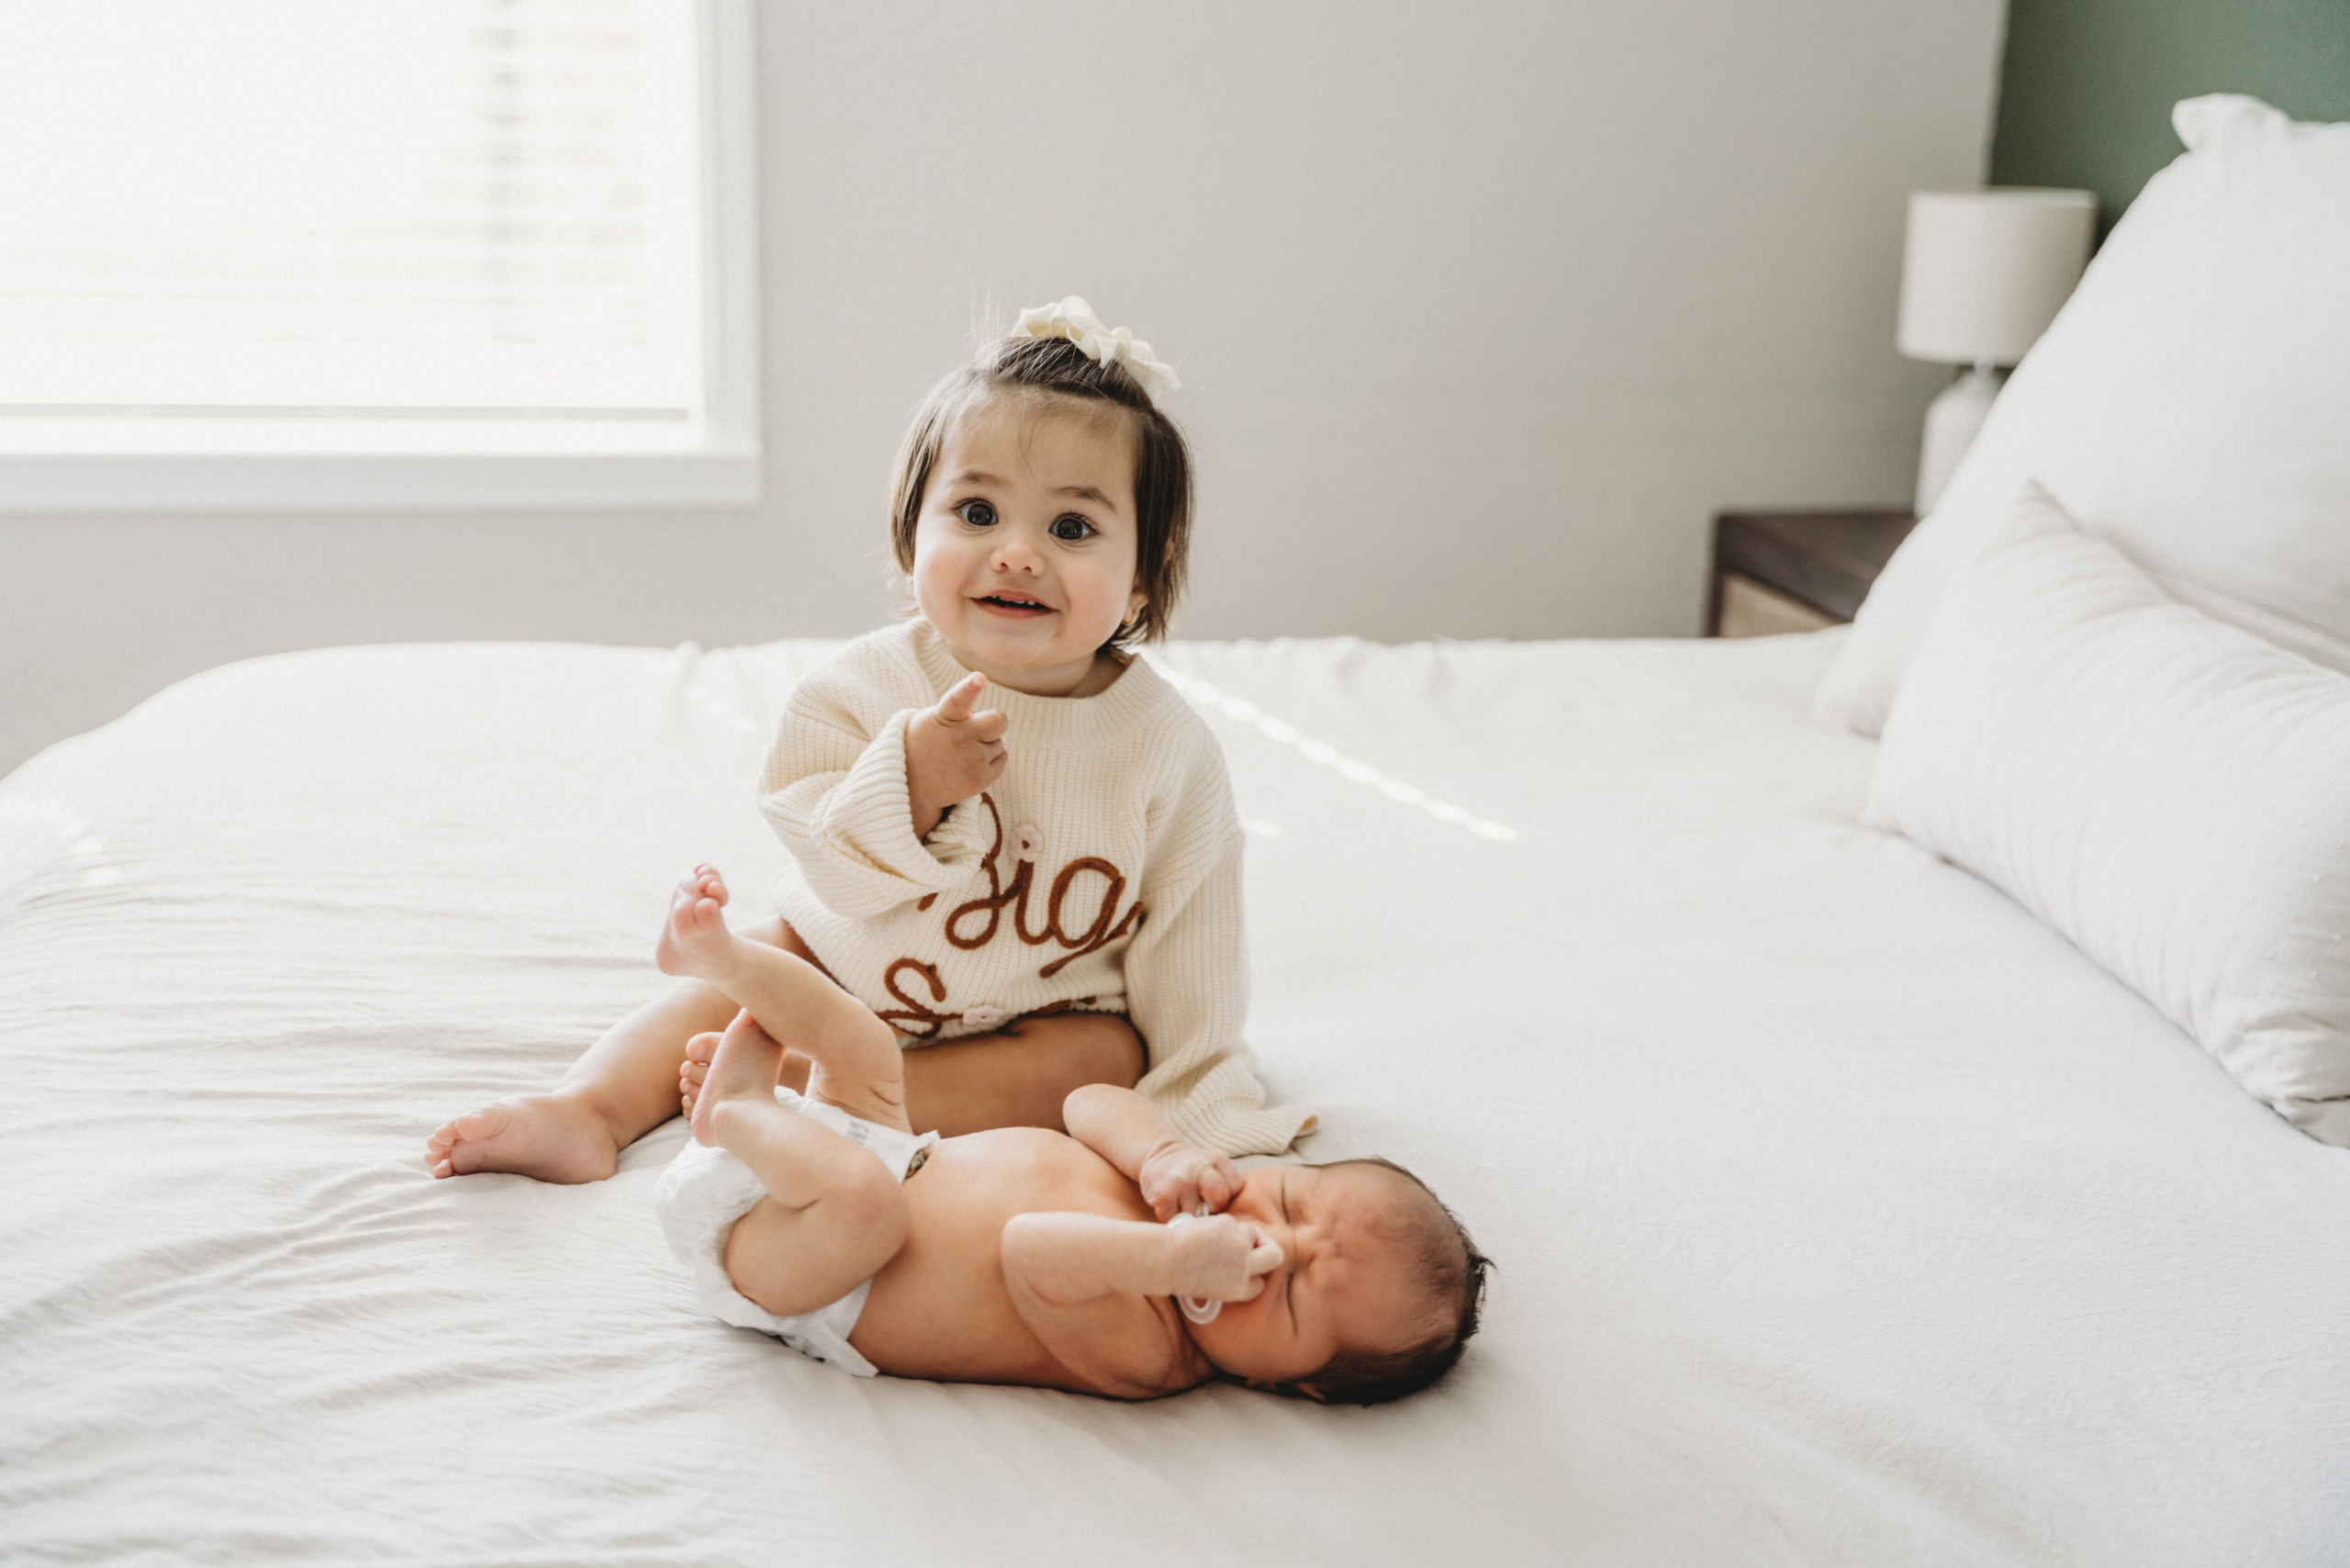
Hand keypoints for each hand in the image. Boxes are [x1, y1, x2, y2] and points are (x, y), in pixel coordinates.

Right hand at [905, 672, 1008, 838]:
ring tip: (961, 753)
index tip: (980, 677)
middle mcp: (959, 739)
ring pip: (999, 742)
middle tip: (977, 729)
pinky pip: (1002, 759)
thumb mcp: (931, 720)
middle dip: (994, 721)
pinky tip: (971, 763)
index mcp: (943, 718)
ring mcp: (972, 761)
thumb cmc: (923, 744)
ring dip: (986, 744)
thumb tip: (981, 718)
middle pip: (998, 721)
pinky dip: (991, 759)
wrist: (910, 786)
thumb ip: (958, 712)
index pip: (958, 699)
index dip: (970, 687)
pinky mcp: (980, 780)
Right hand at [1137, 1139, 1241, 1221]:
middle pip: (1219, 1198)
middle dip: (1214, 1209)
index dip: (1227, 1196)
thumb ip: (1226, 1186)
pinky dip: (1173, 1218)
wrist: (1158, 1157)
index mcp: (1216, 1159)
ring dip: (1191, 1217)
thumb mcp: (1214, 1166)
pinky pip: (1174, 1220)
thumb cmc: (1192, 1170)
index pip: (1235, 1187)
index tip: (1216, 1194)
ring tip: (1185, 1204)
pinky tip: (1171, 1206)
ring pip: (1195, 1216)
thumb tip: (1232, 1220)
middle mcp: (1198, 1167)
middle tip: (1204, 1207)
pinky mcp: (1162, 1195)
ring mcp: (1179, 1181)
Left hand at [1164, 1214, 1283, 1301]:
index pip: (1259, 1284)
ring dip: (1243, 1233)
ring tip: (1219, 1236)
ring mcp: (1240, 1247)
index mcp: (1238, 1290)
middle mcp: (1245, 1270)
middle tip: (1258, 1243)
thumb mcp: (1210, 1286)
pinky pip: (1235, 1223)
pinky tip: (1207, 1231)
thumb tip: (1237, 1262)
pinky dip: (1225, 1225)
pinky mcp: (1232, 1227)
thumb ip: (1229, 1278)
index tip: (1245, 1269)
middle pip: (1275, 1256)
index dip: (1252, 1275)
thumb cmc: (1181, 1274)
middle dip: (1268, 1248)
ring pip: (1254, 1234)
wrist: (1166, 1259)